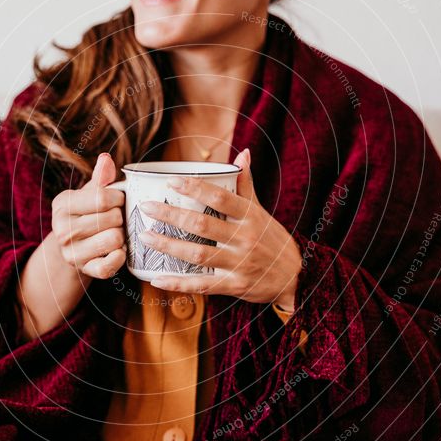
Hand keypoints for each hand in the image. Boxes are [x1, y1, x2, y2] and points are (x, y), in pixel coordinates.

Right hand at [50, 153, 125, 278]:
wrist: (72, 245)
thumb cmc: (86, 212)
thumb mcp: (89, 193)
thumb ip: (100, 178)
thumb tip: (106, 159)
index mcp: (62, 204)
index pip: (102, 197)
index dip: (118, 197)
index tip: (118, 199)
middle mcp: (62, 230)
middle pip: (112, 219)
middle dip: (121, 217)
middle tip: (116, 218)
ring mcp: (72, 253)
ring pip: (114, 239)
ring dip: (122, 235)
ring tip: (116, 232)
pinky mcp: (84, 270)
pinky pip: (109, 265)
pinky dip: (120, 256)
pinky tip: (119, 249)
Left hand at [140, 149, 301, 309]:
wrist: (294, 277)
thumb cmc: (272, 240)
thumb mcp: (261, 212)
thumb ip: (246, 185)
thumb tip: (243, 154)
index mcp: (250, 217)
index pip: (221, 197)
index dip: (195, 188)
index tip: (171, 181)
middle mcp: (244, 239)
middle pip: (203, 224)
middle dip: (172, 214)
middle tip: (146, 207)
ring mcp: (239, 264)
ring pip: (198, 254)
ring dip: (169, 245)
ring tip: (146, 237)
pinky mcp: (234, 286)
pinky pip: (202, 285)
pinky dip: (178, 283)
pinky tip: (156, 278)